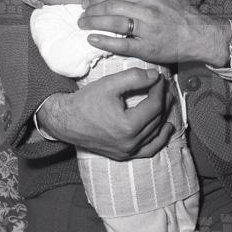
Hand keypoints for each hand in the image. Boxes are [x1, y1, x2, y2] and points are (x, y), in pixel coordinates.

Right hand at [37, 68, 173, 159]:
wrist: (65, 120)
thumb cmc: (86, 101)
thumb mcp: (110, 84)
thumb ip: (135, 78)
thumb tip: (156, 76)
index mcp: (128, 126)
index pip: (154, 105)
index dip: (159, 89)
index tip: (159, 78)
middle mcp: (130, 142)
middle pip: (157, 119)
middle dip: (163, 100)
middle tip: (164, 86)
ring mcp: (127, 151)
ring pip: (155, 134)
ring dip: (163, 116)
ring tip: (166, 101)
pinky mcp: (123, 155)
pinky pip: (148, 150)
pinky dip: (159, 140)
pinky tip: (166, 128)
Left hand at [78, 0, 230, 66]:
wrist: (200, 36)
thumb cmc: (183, 14)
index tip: (88, 2)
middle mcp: (147, 10)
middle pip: (111, 6)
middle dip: (92, 9)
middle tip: (81, 14)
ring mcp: (147, 30)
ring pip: (113, 22)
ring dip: (94, 22)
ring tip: (82, 24)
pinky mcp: (147, 48)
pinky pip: (122, 44)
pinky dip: (105, 41)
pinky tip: (92, 39)